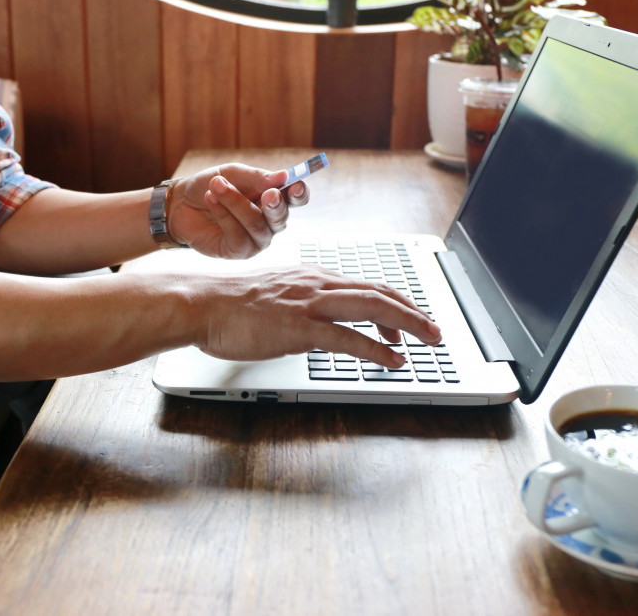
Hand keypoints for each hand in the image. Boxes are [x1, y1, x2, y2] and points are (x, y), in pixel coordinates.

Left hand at [167, 163, 308, 258]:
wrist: (181, 202)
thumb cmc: (212, 186)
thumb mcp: (233, 174)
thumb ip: (257, 177)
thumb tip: (283, 176)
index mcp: (273, 199)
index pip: (296, 199)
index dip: (300, 193)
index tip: (296, 185)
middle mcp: (269, 222)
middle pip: (281, 217)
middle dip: (275, 205)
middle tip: (268, 193)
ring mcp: (255, 239)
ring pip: (256, 225)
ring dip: (236, 203)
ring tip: (216, 186)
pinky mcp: (238, 251)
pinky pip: (238, 234)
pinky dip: (224, 214)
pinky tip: (210, 200)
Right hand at [191, 266, 441, 367]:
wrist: (202, 304)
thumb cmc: (229, 305)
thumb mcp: (273, 296)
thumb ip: (299, 304)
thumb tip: (315, 324)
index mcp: (312, 276)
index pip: (365, 284)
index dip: (395, 302)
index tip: (409, 319)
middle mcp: (317, 284)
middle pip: (379, 292)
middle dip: (414, 312)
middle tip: (435, 330)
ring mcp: (309, 304)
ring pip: (373, 308)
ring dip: (408, 325)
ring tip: (428, 341)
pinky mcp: (299, 327)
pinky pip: (348, 338)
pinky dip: (377, 350)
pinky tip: (394, 361)